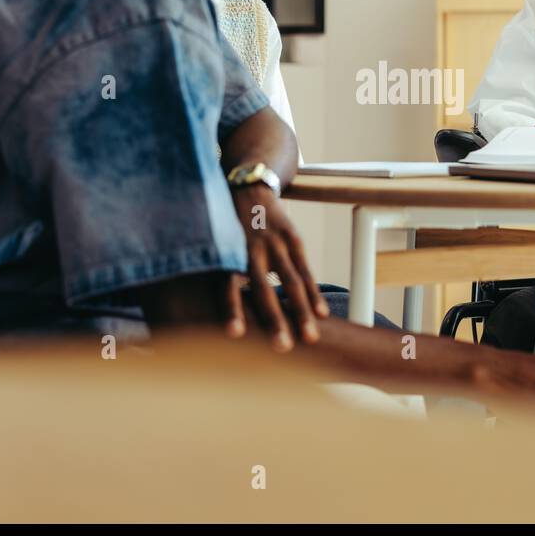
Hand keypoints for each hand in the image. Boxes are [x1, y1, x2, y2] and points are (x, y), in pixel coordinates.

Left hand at [228, 183, 327, 350]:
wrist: (247, 187)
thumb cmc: (226, 230)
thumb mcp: (217, 248)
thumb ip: (220, 278)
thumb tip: (213, 319)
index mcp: (228, 255)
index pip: (227, 285)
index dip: (231, 308)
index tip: (234, 334)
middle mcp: (251, 250)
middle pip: (264, 289)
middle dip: (274, 319)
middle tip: (282, 348)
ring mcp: (274, 244)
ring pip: (290, 281)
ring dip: (301, 311)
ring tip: (309, 338)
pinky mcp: (292, 239)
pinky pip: (305, 270)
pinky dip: (313, 293)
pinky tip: (321, 314)